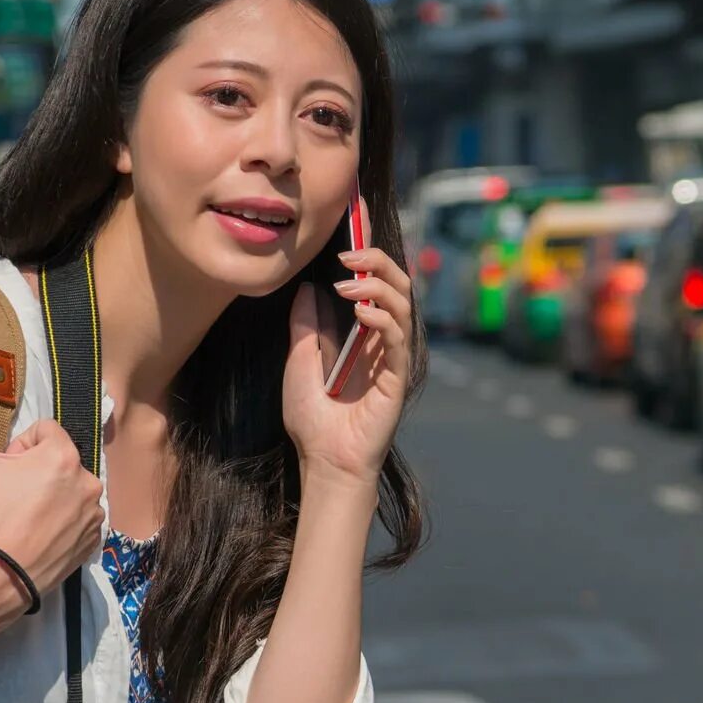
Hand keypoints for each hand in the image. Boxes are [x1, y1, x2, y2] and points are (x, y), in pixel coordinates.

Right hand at [0, 420, 103, 598]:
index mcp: (64, 456)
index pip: (45, 429)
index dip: (20, 444)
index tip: (6, 467)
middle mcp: (89, 482)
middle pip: (60, 461)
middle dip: (37, 471)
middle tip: (12, 494)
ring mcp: (94, 514)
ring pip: (71, 490)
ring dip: (52, 496)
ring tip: (26, 518)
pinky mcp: (92, 540)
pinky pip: (77, 519)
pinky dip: (61, 521)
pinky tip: (39, 534)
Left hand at [283, 238, 413, 483]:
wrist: (322, 459)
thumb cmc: (312, 418)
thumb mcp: (299, 360)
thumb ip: (306, 325)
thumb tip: (307, 289)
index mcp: (364, 335)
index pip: (378, 286)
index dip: (370, 259)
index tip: (345, 244)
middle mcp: (383, 343)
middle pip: (398, 288)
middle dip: (378, 263)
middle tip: (350, 255)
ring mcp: (393, 359)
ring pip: (403, 307)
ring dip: (377, 287)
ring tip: (348, 284)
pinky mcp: (397, 379)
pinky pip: (399, 341)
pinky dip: (383, 320)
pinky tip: (361, 313)